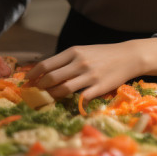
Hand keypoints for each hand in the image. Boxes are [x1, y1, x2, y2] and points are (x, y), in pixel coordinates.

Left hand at [26, 38, 156, 99]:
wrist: (128, 56)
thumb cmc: (104, 54)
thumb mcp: (84, 51)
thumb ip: (66, 60)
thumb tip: (45, 72)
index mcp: (74, 52)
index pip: (46, 64)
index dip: (33, 75)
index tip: (27, 82)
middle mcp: (80, 63)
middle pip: (51, 78)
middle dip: (40, 88)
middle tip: (36, 93)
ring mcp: (90, 76)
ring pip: (63, 89)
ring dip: (52, 96)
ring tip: (49, 99)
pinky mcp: (99, 87)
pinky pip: (81, 98)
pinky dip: (73, 103)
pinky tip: (69, 104)